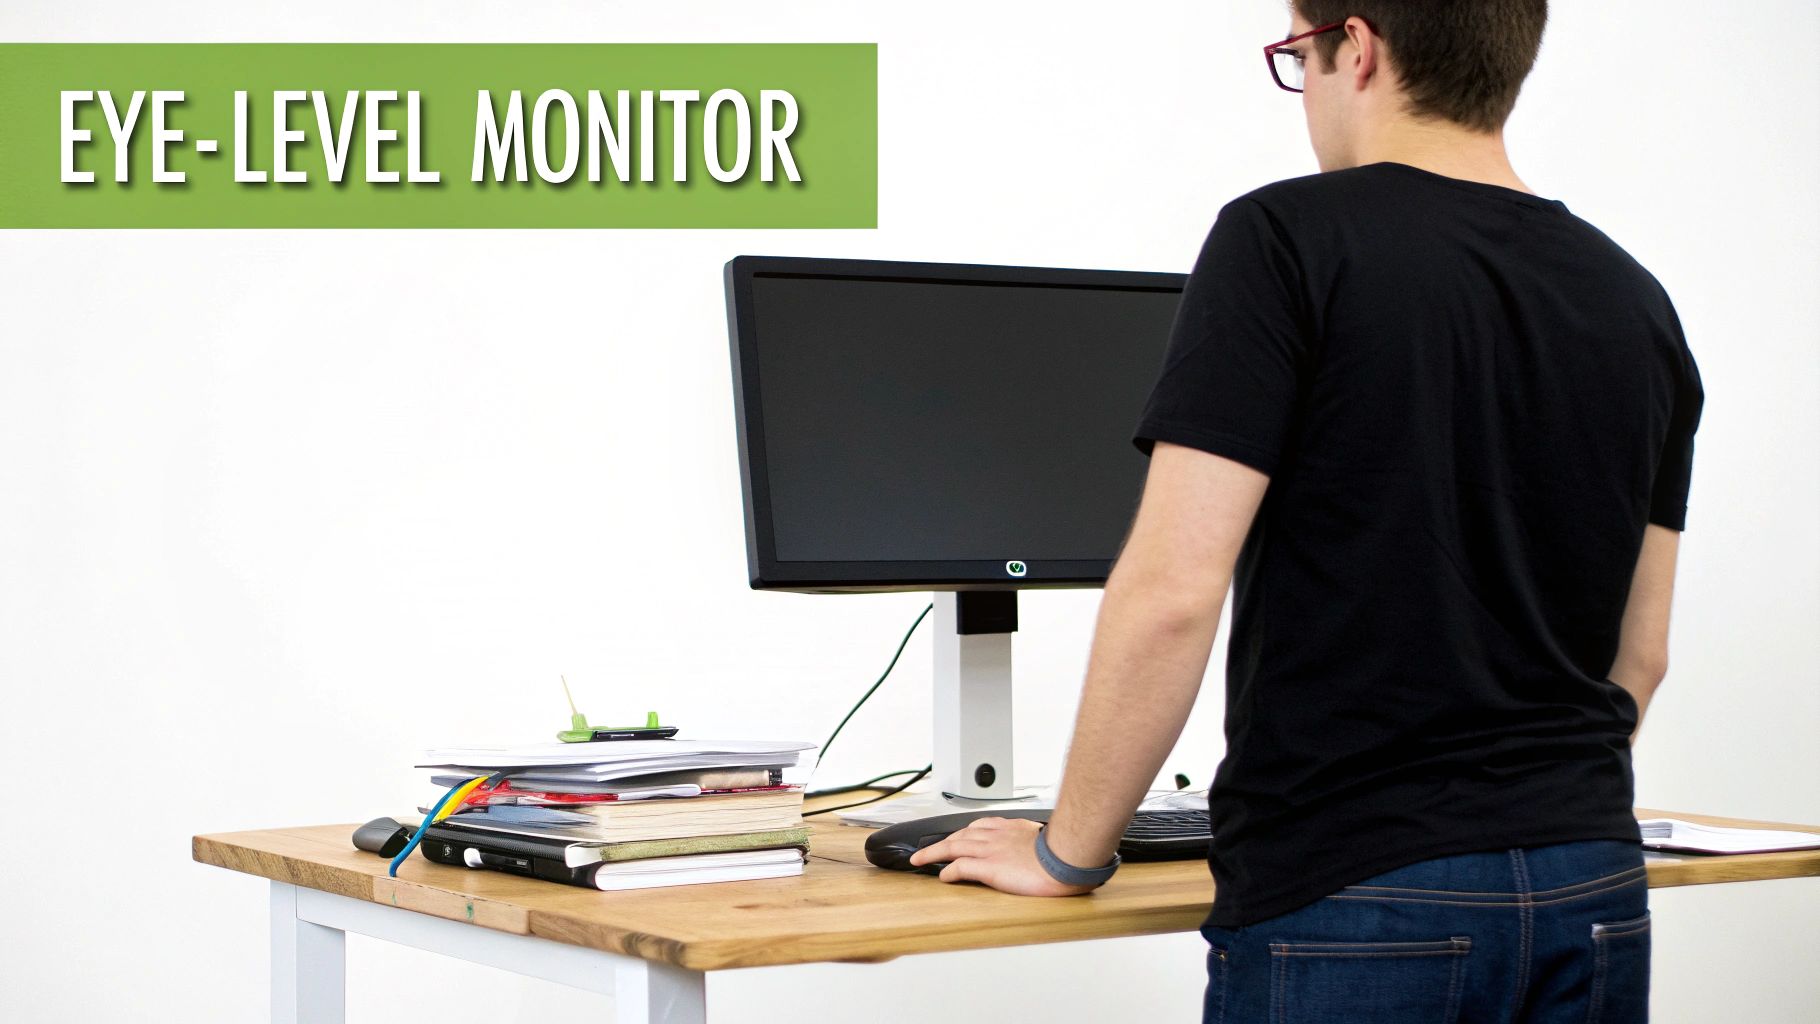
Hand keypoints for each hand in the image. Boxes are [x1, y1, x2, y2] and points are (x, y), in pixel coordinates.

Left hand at [905, 817, 1100, 896]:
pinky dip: (949, 870)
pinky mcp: (990, 867)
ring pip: (954, 846)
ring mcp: (992, 850)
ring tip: (920, 859)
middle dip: (943, 841)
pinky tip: (943, 876)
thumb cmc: (1065, 853)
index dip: (965, 832)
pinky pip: (961, 867)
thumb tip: (1043, 852)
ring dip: (934, 852)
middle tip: (930, 848)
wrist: (1067, 859)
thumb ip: (1037, 843)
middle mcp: (998, 836)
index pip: (981, 826)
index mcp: (1012, 829)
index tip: (959, 836)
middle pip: (961, 834)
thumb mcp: (1048, 842)